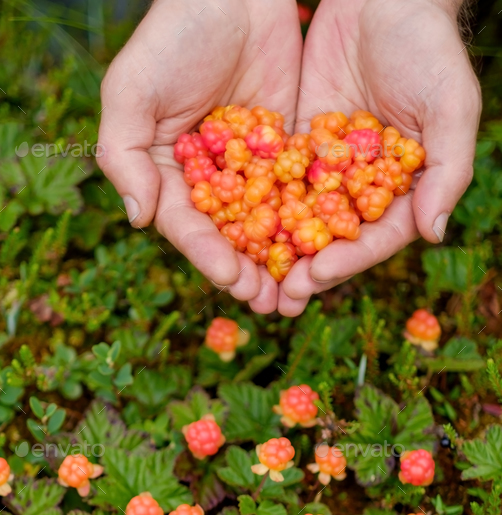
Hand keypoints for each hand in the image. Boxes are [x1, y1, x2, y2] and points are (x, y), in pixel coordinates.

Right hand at [97, 0, 301, 313]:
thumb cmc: (174, 33)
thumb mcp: (133, 90)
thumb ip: (123, 154)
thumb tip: (138, 219)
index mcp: (166, 174)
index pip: (186, 224)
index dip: (207, 254)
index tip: (230, 278)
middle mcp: (207, 181)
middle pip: (227, 236)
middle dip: (246, 272)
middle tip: (267, 302)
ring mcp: (248, 170)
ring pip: (264, 225)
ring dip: (277, 262)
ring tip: (294, 293)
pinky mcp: (286, 153)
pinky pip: (298, 193)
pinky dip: (308, 223)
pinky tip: (324, 249)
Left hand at [277, 0, 480, 316]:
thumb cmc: (427, 47)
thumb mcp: (451, 104)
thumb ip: (447, 169)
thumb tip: (434, 233)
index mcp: (403, 189)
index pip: (376, 237)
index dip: (347, 260)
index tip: (316, 276)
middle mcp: (362, 187)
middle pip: (334, 240)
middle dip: (306, 271)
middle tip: (277, 298)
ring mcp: (327, 170)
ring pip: (300, 220)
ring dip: (278, 254)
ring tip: (250, 281)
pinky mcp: (297, 147)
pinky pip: (275, 182)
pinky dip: (256, 208)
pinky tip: (232, 230)